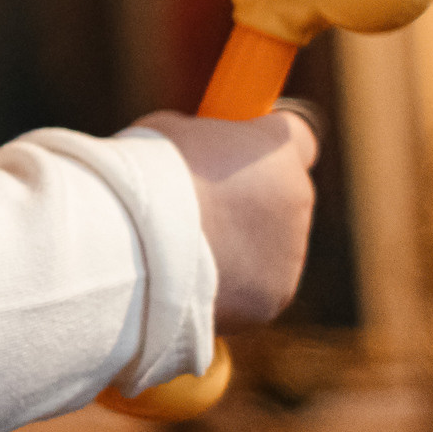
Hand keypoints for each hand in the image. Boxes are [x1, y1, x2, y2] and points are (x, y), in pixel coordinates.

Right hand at [131, 108, 318, 330]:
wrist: (135, 238)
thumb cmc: (144, 175)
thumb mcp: (172, 132)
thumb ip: (203, 140)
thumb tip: (199, 152)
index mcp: (277, 150)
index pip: (296, 139)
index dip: (263, 146)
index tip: (237, 152)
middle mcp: (298, 199)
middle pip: (283, 197)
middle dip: (249, 201)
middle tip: (200, 208)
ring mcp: (289, 254)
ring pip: (270, 247)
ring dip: (239, 246)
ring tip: (185, 249)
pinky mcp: (270, 299)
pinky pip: (253, 289)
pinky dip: (228, 286)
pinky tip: (189, 280)